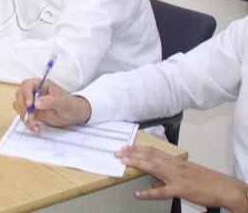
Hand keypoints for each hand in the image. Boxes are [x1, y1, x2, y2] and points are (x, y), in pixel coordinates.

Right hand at [13, 78, 91, 131]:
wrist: (74, 115)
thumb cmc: (70, 104)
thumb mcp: (62, 102)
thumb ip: (50, 101)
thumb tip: (36, 103)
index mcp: (41, 84)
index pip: (27, 85)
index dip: (26, 94)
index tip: (30, 104)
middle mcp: (34, 92)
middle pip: (20, 96)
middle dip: (23, 107)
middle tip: (31, 116)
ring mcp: (32, 103)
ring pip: (19, 106)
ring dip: (24, 116)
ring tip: (35, 124)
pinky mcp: (32, 112)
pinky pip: (24, 116)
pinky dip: (27, 122)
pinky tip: (36, 127)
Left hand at [117, 145, 247, 211]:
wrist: (224, 188)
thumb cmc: (206, 181)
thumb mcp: (186, 174)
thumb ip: (168, 176)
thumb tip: (155, 184)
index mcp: (176, 161)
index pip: (153, 151)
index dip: (138, 149)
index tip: (125, 147)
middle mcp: (175, 166)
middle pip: (150, 156)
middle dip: (132, 153)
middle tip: (117, 153)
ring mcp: (177, 177)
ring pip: (154, 168)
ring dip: (137, 164)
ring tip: (123, 163)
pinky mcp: (181, 189)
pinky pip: (162, 191)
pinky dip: (149, 193)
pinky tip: (139, 194)